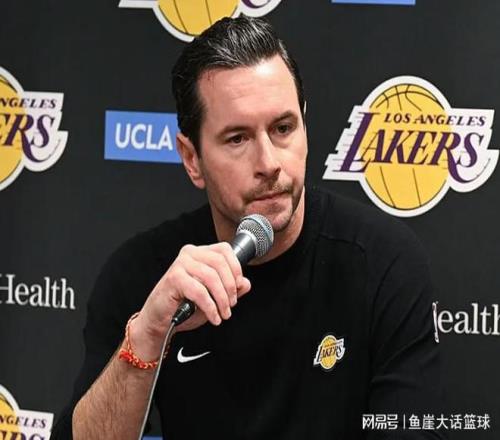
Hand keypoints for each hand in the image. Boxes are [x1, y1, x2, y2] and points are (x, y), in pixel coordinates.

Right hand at [128, 243, 251, 358]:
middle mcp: (190, 254)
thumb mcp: (214, 296)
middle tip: (231, 304)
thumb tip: (246, 283)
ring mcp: (180, 264)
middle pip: (220, 263)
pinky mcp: (174, 278)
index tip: (239, 286)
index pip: (224, 250)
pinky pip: (199, 291)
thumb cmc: (184, 305)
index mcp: (200, 253)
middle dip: (230, 287)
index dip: (236, 267)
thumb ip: (230, 288)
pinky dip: (210, 307)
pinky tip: (213, 317)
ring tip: (223, 313)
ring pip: (211, 277)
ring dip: (221, 299)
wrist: (160, 319)